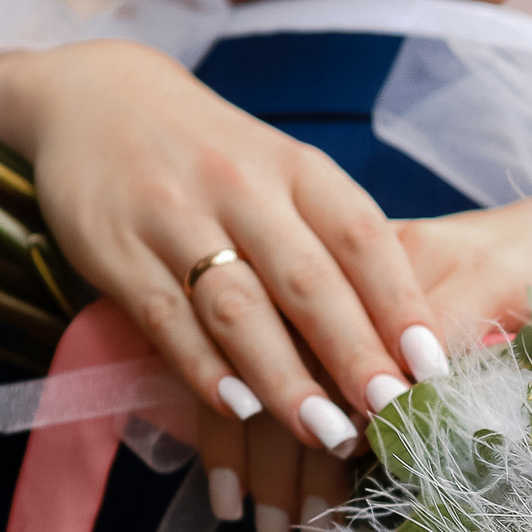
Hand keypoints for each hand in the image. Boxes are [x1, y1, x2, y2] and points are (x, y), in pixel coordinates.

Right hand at [0, 41, 446, 455]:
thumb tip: (402, 344)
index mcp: (299, 170)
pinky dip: (205, 368)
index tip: (434, 368)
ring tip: (329, 433)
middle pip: (307, 281)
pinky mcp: (115, 250)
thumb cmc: (218, 158)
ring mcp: (175, 217)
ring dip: (286, 378)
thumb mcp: (284, 177)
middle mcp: (242, 187)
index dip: (400, 304)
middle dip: (354, 355)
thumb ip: (333, 246)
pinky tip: (241, 409)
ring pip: (239, 307)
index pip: (362, 237)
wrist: (97, 98)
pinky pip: (167, 318)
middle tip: (393, 416)